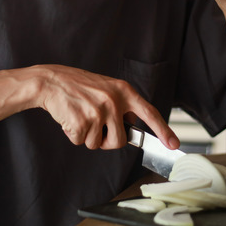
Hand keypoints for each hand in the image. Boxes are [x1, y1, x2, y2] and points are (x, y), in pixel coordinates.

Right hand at [36, 65, 178, 150]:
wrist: (51, 81)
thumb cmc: (78, 86)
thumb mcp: (106, 88)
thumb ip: (121, 105)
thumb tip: (132, 127)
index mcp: (123, 91)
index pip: (149, 113)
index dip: (163, 130)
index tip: (174, 144)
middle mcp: (114, 101)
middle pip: (119, 141)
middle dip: (106, 141)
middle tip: (94, 127)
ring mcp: (98, 111)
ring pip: (98, 144)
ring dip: (87, 137)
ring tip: (80, 116)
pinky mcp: (82, 121)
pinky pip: (80, 142)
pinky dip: (73, 135)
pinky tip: (69, 118)